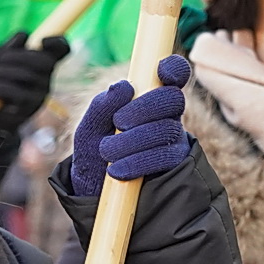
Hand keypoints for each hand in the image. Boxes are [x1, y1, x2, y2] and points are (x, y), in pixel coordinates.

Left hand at [0, 32, 68, 123]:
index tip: (43, 40)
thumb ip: (8, 47)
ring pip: (26, 75)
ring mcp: (40, 96)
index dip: (57, 42)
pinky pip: (15, 93)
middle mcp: (46, 80)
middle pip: (44, 61)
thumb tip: (24, 34)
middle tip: (0, 59)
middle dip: (19, 56)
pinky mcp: (29, 110)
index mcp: (40, 65)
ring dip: (1, 72)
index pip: (61, 49)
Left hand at [70, 55, 190, 196]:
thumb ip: (101, 107)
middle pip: (172, 99)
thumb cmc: (93, 155)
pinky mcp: (175, 163)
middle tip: (118, 122)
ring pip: (167, 129)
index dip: (174, 68)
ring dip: (134, 139)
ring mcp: (173, 139)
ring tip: (107, 152)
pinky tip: (117, 170)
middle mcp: (166, 115)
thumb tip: (123, 86)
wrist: (95, 195)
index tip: (161, 71)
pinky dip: (139, 161)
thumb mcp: (88, 131)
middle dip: (144, 108)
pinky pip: (166, 156)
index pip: (173, 74)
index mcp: (147, 97)